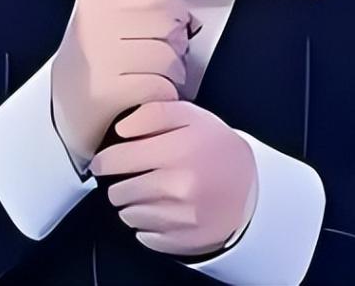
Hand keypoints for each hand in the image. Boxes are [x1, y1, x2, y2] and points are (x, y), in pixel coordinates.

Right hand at [52, 0, 200, 170]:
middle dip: (177, 46)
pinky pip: (160, 87)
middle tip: (166, 59)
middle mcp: (94, 22)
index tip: (172, 28)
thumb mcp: (107, 19)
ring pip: (168, 58)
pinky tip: (149, 96)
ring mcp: (100, 56)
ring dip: (173, 74)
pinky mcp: (106, 91)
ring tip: (157, 79)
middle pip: (168, 26)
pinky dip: (164, 94)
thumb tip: (190, 20)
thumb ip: (145, 8)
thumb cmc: (93, 63)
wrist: (59, 110)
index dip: (176, 14)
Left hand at [89, 100, 258, 256]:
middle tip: (133, 177)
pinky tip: (162, 209)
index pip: (117, 159)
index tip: (103, 161)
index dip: (104, 160)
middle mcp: (179, 185)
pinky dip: (147, 224)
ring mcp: (182, 217)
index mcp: (178, 150)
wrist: (251, 187)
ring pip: (129, 215)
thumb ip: (154, 113)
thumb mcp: (191, 116)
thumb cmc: (215, 148)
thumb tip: (121, 128)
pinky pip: (145, 235)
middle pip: (119, 192)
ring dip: (132, 204)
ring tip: (150, 192)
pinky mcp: (184, 240)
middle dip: (119, 184)